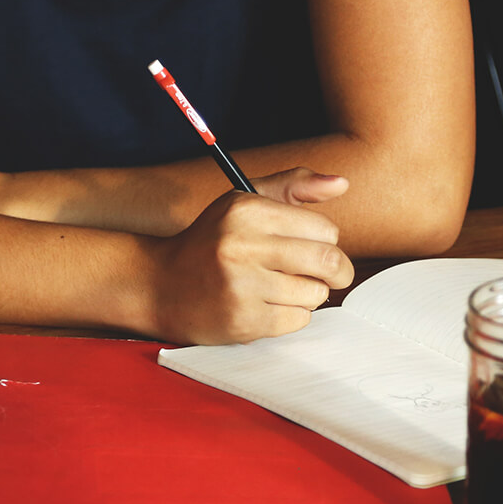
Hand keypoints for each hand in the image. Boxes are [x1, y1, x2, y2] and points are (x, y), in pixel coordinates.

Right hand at [148, 169, 354, 344]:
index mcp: (246, 210)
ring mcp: (241, 285)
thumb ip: (293, 187)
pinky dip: (291, 316)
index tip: (313, 246)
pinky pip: (298, 320)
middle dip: (337, 271)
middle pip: (328, 262)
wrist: (160, 284)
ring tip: (282, 288)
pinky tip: (267, 306)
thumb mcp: (245, 203)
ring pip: (316, 294)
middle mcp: (241, 245)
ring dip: (308, 294)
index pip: (325, 229)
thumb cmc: (213, 242)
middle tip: (330, 274)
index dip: (326, 241)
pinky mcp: (242, 320)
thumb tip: (342, 183)